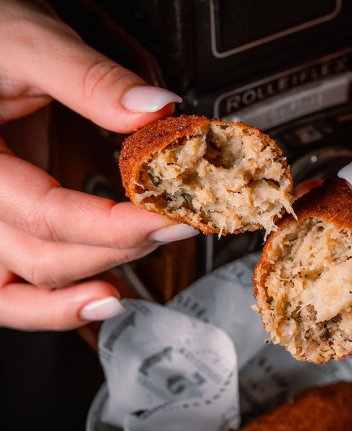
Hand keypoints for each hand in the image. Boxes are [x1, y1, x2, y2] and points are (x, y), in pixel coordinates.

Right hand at [0, 0, 196, 330]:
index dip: (118, 226)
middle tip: (172, 228)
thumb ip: (89, 80)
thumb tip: (155, 111)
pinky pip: (14, 288)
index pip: (50, 215)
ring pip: (20, 290)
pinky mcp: (3, 223)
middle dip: (116, 250)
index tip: (173, 217)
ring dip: (78, 294)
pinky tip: (96, 296)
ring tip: (124, 290)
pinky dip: (52, 304)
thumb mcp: (25, 42)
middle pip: (43, 257)